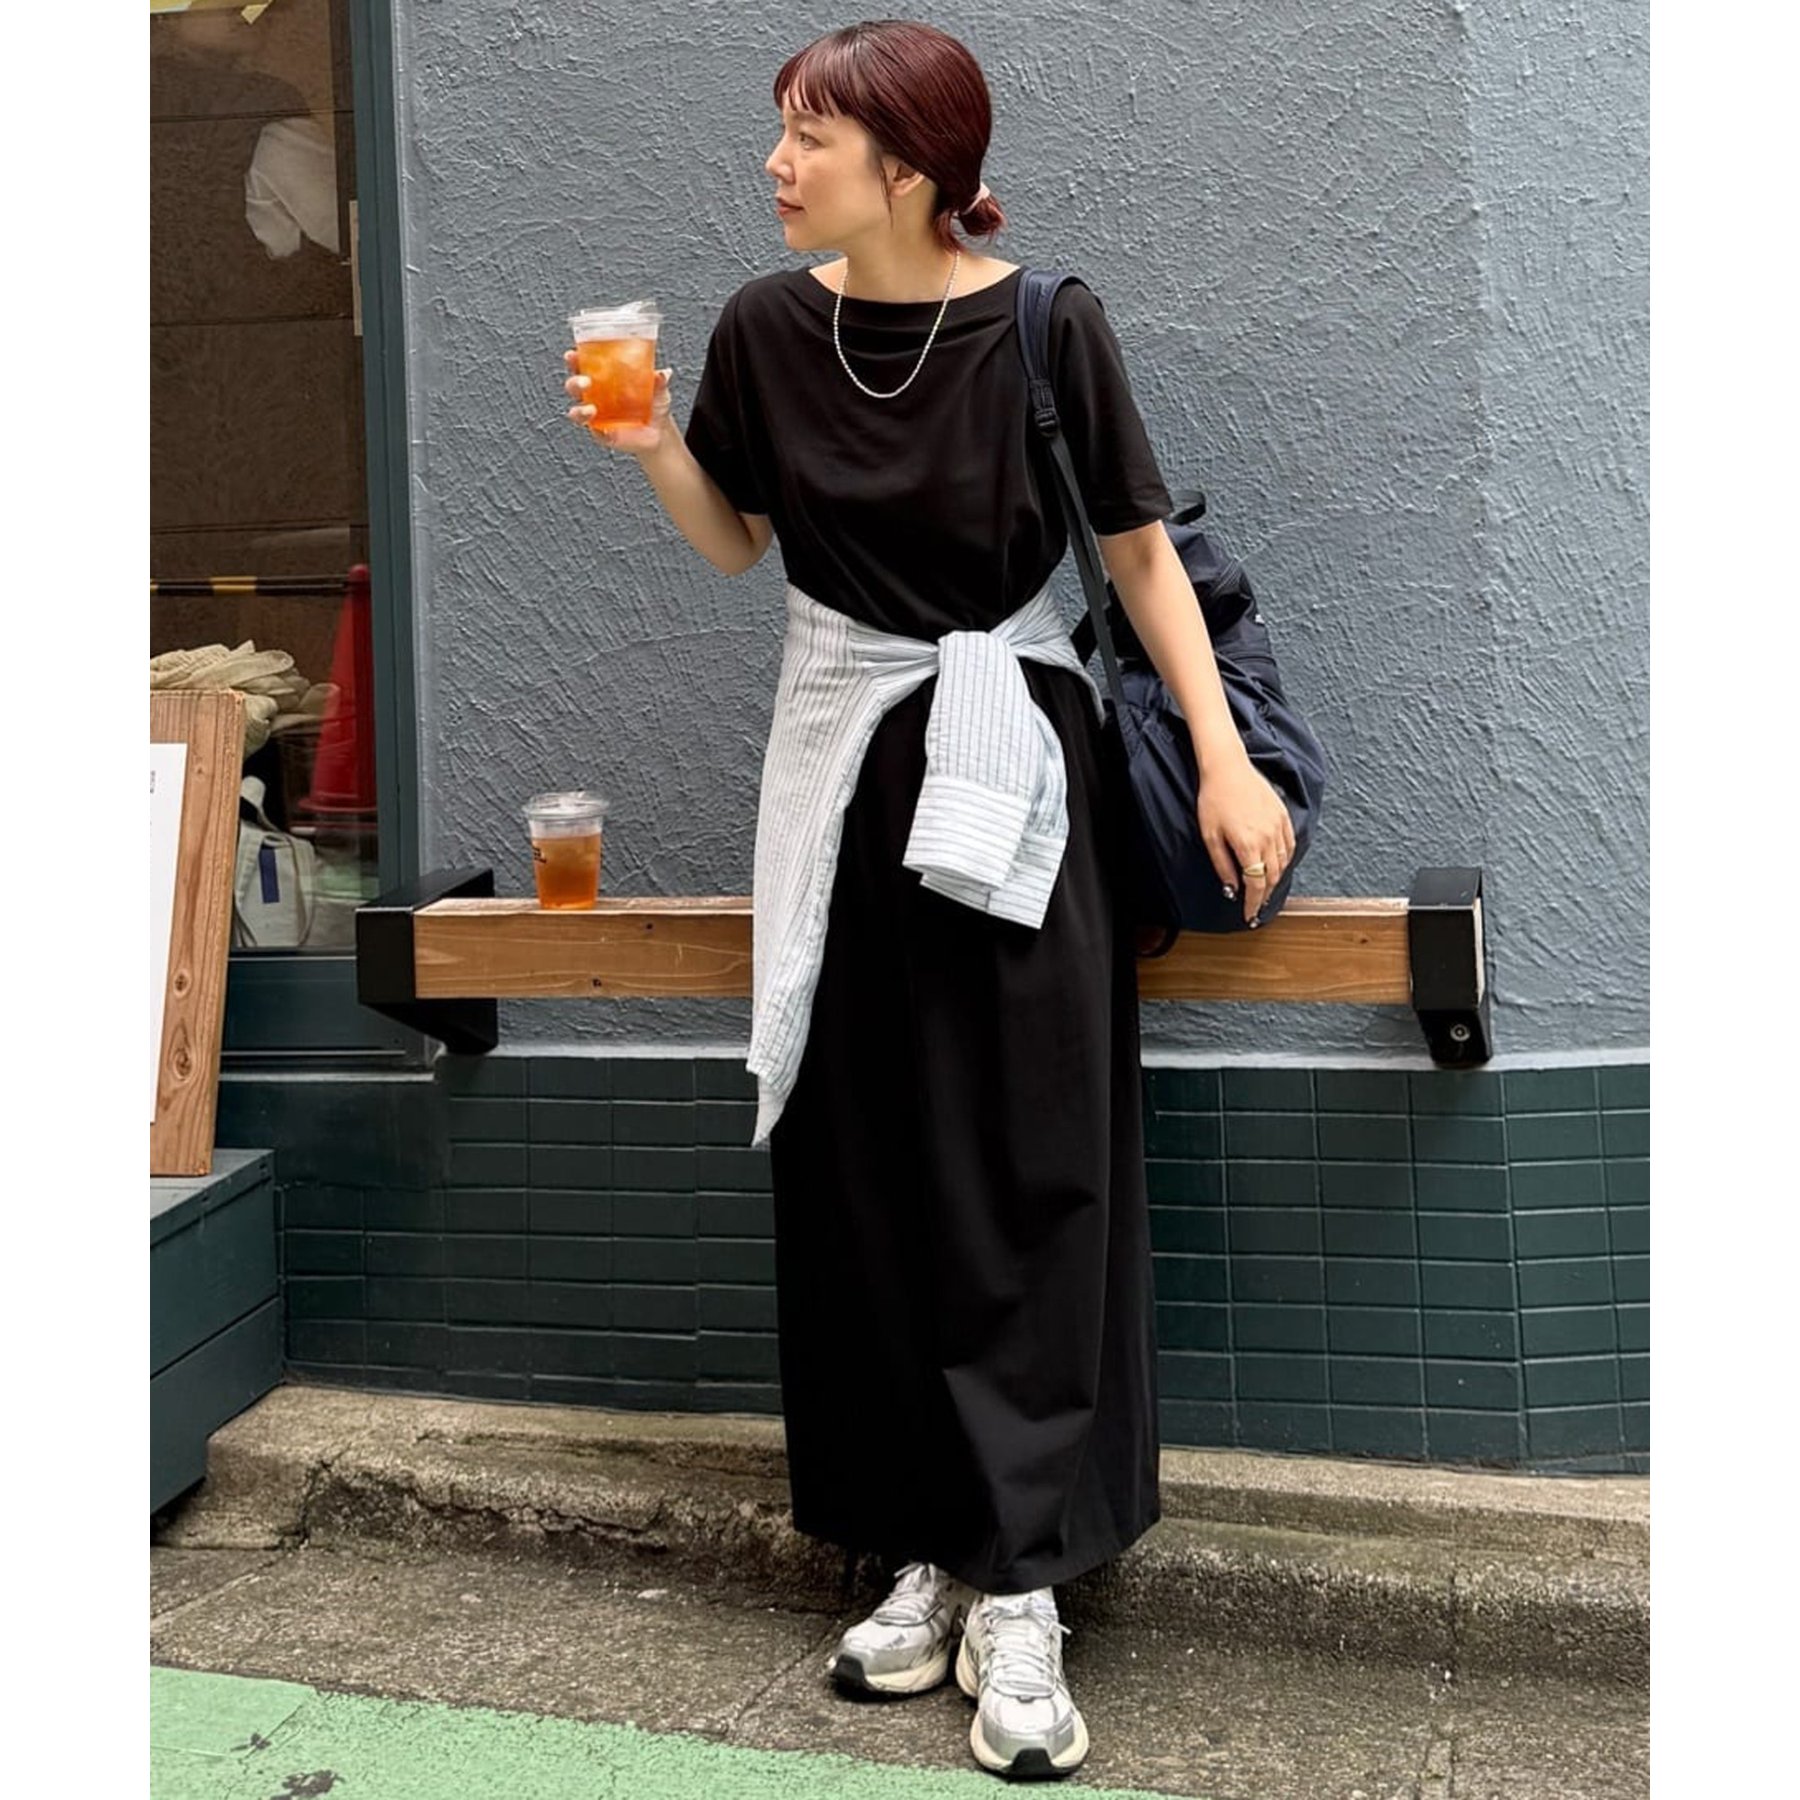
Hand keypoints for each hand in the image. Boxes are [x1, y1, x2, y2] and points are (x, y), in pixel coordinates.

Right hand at [563, 352, 674, 456]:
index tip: (572, 355)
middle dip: (574, 382)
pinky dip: (598, 432)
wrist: (659, 432)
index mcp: (604, 378)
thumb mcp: (658, 389)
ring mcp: (597, 416)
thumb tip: (663, 374)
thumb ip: (659, 381)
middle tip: (585, 381)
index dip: (574, 360)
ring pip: (577, 411)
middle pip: (574, 386)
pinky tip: (603, 430)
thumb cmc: (653, 404)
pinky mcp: (603, 434)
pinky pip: (595, 433)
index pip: (583, 365)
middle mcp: (596, 396)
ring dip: (579, 410)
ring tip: (591, 409)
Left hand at [1197, 755, 1296, 925]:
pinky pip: (1290, 844)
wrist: (1228, 768)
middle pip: (1273, 876)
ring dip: (1275, 878)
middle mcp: (1268, 837)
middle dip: (1265, 895)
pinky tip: (1277, 864)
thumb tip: (1231, 888)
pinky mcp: (1283, 815)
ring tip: (1265, 888)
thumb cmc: (1214, 799)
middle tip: (1257, 905)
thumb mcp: (1210, 836)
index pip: (1257, 884)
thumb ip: (1222, 865)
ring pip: (1284, 862)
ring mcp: (1279, 825)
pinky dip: (1285, 859)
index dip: (1254, 903)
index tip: (1250, 915)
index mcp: (1249, 845)